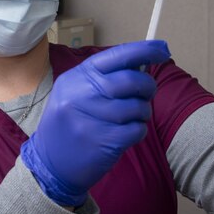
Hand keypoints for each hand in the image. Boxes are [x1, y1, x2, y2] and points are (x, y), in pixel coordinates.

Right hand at [20, 40, 170, 205]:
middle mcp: (80, 94)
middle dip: (148, 85)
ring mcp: (90, 119)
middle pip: (130, 80)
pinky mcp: (102, 142)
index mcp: (77, 76)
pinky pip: (136, 130)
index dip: (144, 50)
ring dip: (143, 112)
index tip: (163, 50)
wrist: (49, 164)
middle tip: (148, 92)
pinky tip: (127, 134)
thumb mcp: (76, 92)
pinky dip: (138, 131)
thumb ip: (104, 77)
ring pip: (137, 107)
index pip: (116, 56)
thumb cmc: (70, 123)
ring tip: (132, 117)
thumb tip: (142, 64)